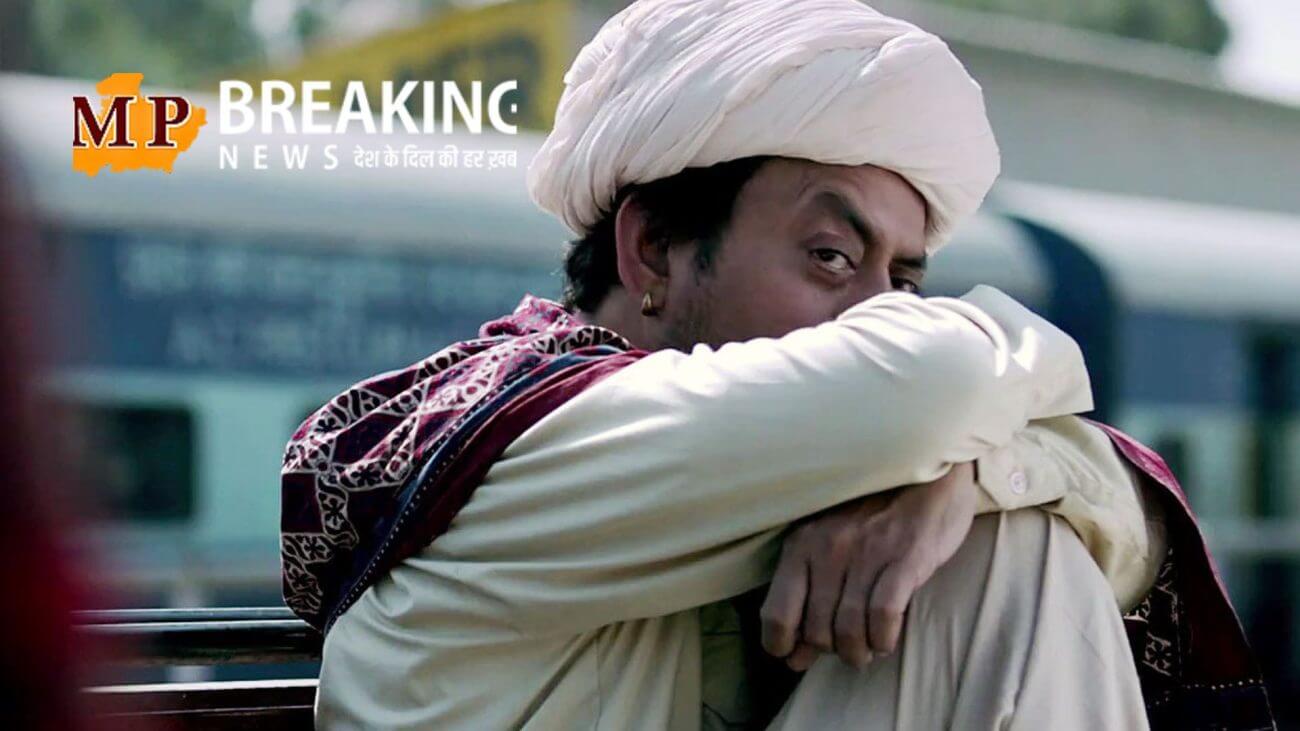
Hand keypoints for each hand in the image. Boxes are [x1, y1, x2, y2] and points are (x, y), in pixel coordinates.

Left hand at [760, 462, 977, 670]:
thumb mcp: (830, 547)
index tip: (796, 654)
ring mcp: (867, 553)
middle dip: (831, 650)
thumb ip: (809, 600)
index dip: (782, 645)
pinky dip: (883, 638)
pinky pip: (884, 615)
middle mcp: (828, 549)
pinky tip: (886, 638)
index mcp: (801, 544)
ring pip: (849, 629)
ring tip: (868, 650)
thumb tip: (793, 657)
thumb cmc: (873, 514)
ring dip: (859, 652)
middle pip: (817, 630)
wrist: (926, 472)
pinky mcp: (905, 557)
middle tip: (846, 647)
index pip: (776, 613)